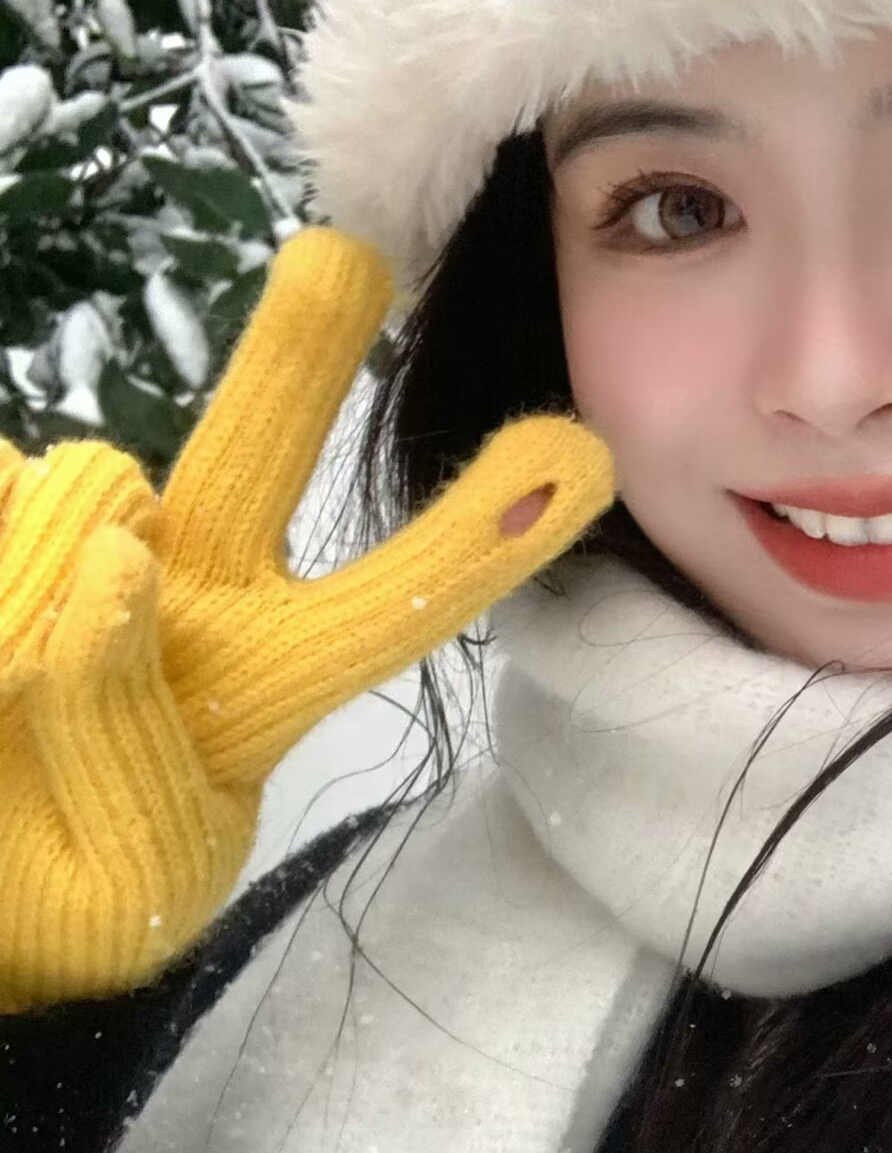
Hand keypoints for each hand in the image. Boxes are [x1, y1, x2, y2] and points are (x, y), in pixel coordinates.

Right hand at [0, 226, 614, 1008]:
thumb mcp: (123, 864)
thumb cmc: (64, 891)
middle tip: (347, 261)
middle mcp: (182, 586)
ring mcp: (75, 544)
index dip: (478, 538)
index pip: (389, 603)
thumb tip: (112, 566)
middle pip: (255, 455)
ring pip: (88, 502)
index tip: (577, 454)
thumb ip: (125, 733)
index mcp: (260, 676)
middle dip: (302, 359)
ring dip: (38, 592)